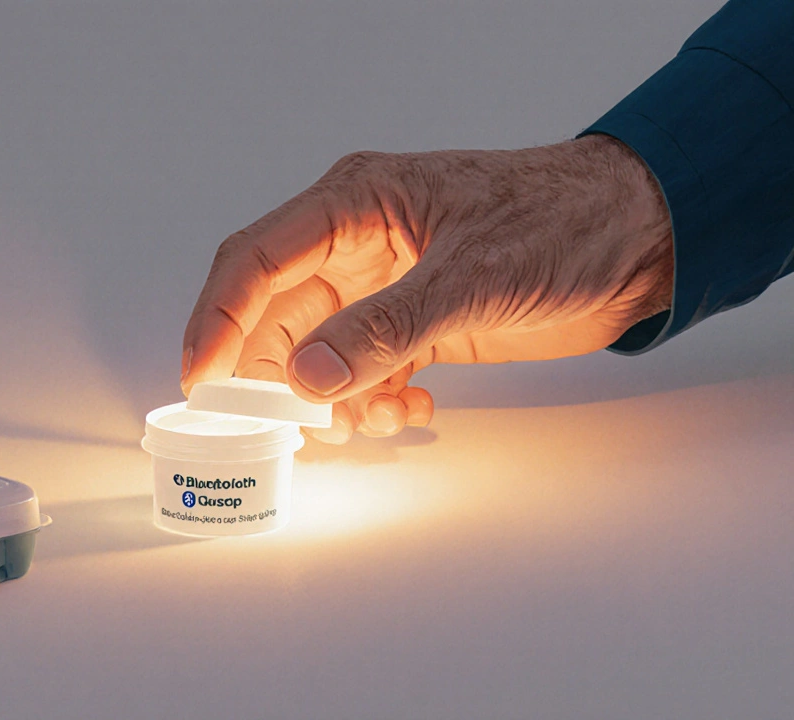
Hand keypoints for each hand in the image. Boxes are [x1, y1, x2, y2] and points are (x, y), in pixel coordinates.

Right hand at [181, 135, 673, 442]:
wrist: (640, 238)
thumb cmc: (562, 220)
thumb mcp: (471, 275)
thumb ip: (385, 329)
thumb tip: (306, 377)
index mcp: (354, 205)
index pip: (255, 261)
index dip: (218, 320)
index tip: (201, 381)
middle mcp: (355, 244)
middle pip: (276, 317)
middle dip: (276, 377)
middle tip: (289, 428)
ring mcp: (382, 285)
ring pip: (317, 353)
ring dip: (332, 399)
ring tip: (374, 420)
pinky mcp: (413, 322)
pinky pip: (363, 371)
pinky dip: (374, 402)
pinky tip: (412, 410)